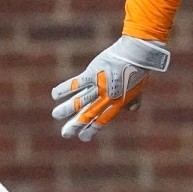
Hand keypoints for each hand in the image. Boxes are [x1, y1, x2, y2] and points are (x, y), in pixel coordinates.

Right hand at [51, 35, 170, 140]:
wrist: (136, 54)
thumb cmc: (138, 70)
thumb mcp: (137, 89)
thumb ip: (133, 101)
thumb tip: (131, 110)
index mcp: (118, 103)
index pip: (102, 120)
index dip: (92, 129)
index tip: (83, 137)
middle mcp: (107, 97)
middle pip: (88, 114)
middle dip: (76, 125)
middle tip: (65, 134)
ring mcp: (99, 85)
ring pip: (79, 101)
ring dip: (66, 109)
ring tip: (56, 115)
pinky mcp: (93, 73)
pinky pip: (76, 83)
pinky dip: (64, 89)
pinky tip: (54, 95)